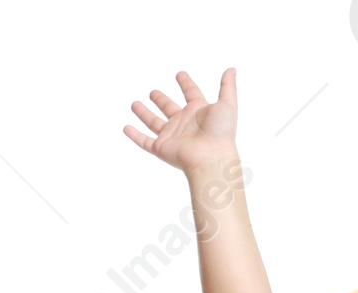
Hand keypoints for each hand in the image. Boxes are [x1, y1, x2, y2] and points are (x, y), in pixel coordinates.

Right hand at [124, 69, 238, 172]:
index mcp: (199, 112)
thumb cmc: (221, 133)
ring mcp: (172, 136)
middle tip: (153, 92)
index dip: (186, 84)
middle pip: (169, 108)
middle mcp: (184, 123)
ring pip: (154, 123)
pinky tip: (126, 128)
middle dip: (161, 100)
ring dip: (144, 114)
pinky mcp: (162, 148)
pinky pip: (145, 141)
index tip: (180, 75)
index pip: (191, 93)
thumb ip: (227, 87)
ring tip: (134, 105)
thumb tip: (232, 69)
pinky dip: (135, 135)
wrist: (212, 159)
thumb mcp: (227, 105)